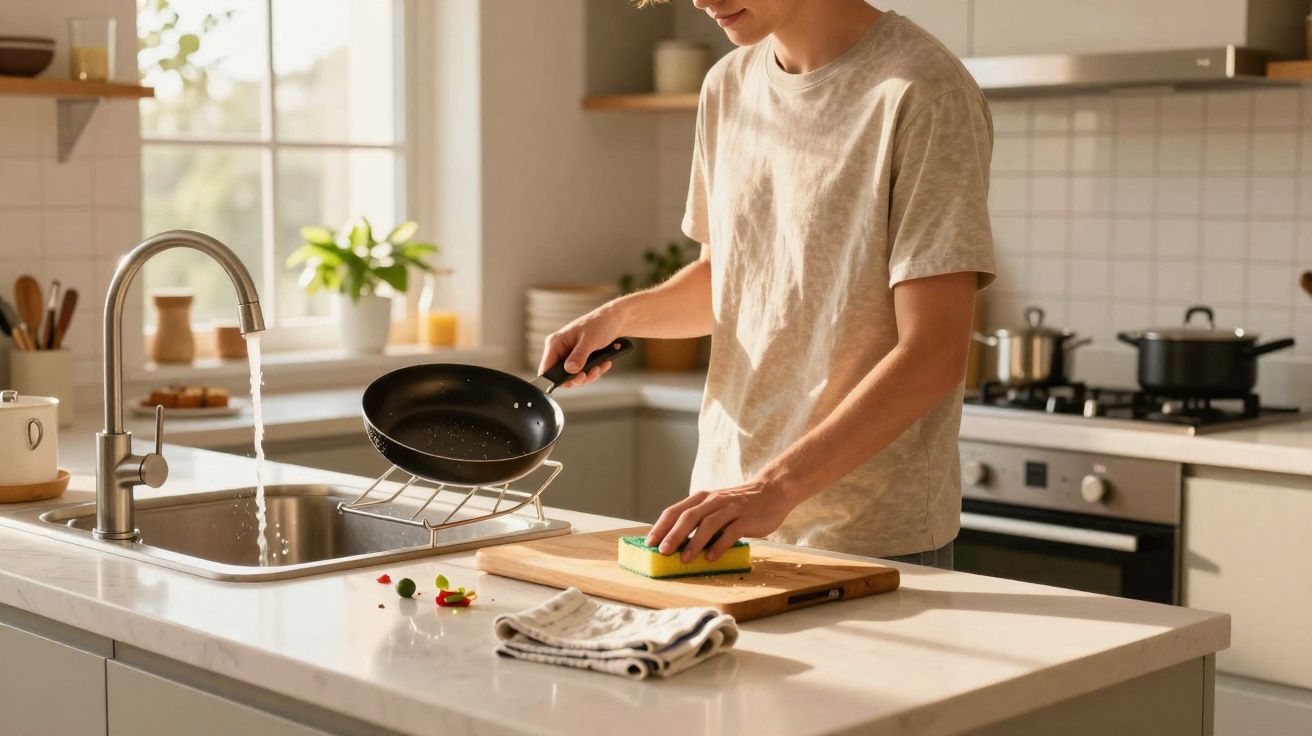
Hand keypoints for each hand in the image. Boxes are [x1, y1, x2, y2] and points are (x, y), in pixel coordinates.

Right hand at [539, 302, 624, 388]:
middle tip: (589, 374)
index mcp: (556, 342)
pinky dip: (595, 371)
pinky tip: (603, 363)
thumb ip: (579, 356)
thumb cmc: (601, 323)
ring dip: (589, 375)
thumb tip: (570, 370)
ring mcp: (571, 355)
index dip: (555, 379)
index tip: (571, 381)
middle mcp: (561, 349)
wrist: (616, 320)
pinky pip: (585, 372)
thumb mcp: (590, 340)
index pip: (546, 368)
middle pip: (562, 376)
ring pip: (574, 376)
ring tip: (599, 366)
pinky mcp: (581, 358)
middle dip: (578, 378)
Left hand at [645, 478, 796, 562]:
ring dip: (695, 542)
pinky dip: (720, 545)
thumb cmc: (739, 504)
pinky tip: (712, 557)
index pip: (675, 511)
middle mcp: (714, 501)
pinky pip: (731, 532)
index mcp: (702, 498)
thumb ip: (700, 521)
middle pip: (688, 516)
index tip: (649, 543)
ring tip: (685, 559)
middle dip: (673, 535)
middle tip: (662, 552)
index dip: (661, 527)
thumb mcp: (716, 507)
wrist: (772, 491)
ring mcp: (731, 508)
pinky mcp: (747, 518)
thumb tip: (677, 545)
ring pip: (708, 524)